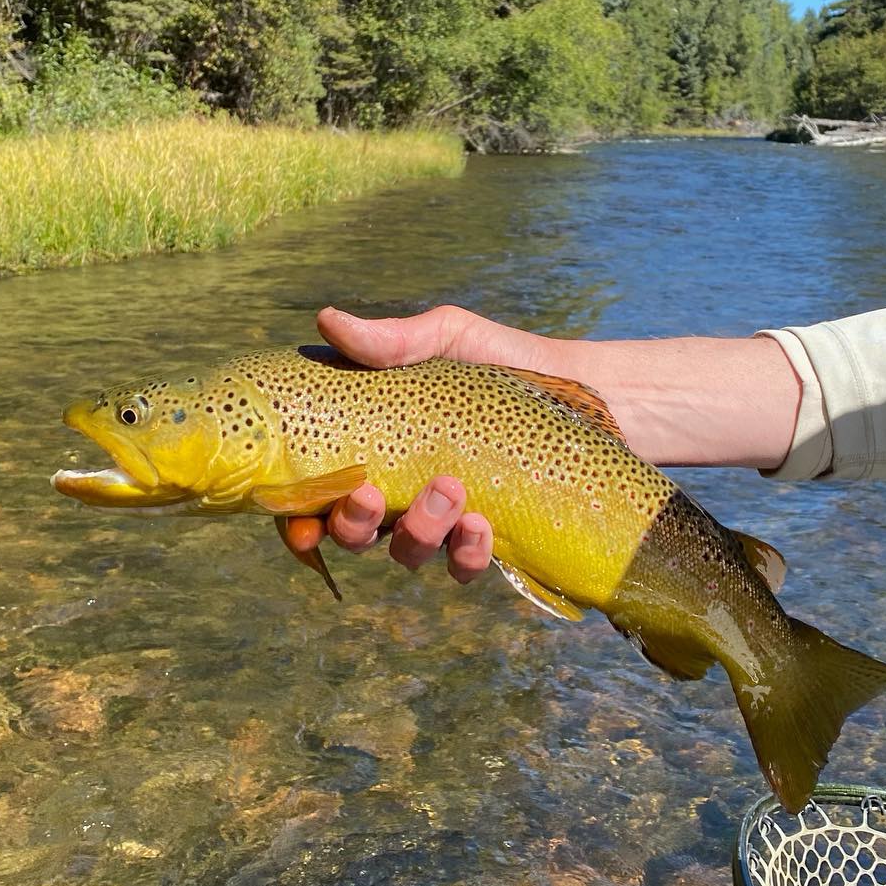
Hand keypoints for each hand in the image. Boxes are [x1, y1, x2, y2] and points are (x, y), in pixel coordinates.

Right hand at [316, 305, 545, 582]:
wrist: (588, 395)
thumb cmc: (505, 362)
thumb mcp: (449, 340)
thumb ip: (391, 341)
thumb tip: (326, 319)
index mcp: (376, 444)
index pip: (318, 490)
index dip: (297, 517)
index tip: (300, 525)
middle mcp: (401, 489)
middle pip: (351, 532)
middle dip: (352, 525)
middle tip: (373, 496)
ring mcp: (443, 520)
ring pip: (405, 552)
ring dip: (417, 533)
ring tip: (450, 492)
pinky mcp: (489, 541)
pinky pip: (462, 566)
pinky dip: (466, 554)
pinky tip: (483, 526)